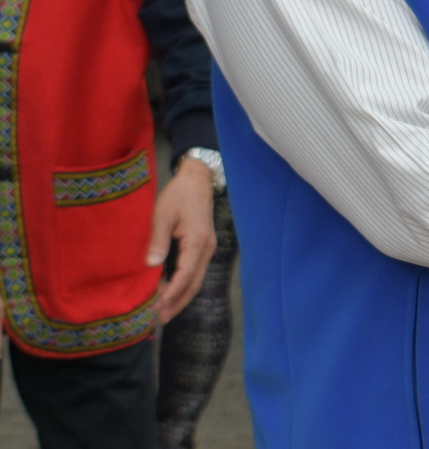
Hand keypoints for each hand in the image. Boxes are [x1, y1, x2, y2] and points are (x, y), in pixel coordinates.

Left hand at [149, 157, 216, 323]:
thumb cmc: (179, 195)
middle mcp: (207, 248)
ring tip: (163, 312)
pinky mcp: (203, 246)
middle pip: (195, 283)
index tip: (157, 307)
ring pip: (196, 279)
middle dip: (178, 302)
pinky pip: (195, 271)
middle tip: (160, 319)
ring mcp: (207, 248)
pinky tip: (169, 291)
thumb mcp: (163, 215)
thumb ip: (157, 240)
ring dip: (181, 296)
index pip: (186, 274)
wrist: (197, 179)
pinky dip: (183, 285)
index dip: (171, 293)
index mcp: (197, 241)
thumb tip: (151, 266)